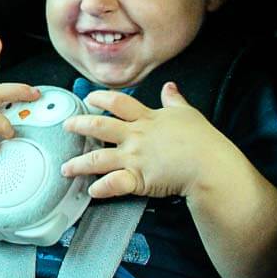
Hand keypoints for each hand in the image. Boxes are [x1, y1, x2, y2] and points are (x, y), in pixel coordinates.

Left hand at [60, 82, 233, 199]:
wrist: (210, 166)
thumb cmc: (203, 141)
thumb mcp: (188, 113)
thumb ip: (174, 100)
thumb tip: (170, 87)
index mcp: (146, 119)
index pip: (117, 103)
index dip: (100, 98)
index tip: (88, 98)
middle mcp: (136, 136)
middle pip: (99, 126)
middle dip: (79, 125)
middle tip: (66, 126)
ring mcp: (134, 158)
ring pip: (98, 159)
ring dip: (79, 164)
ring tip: (66, 168)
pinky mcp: (139, 179)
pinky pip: (114, 184)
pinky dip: (101, 188)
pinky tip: (91, 190)